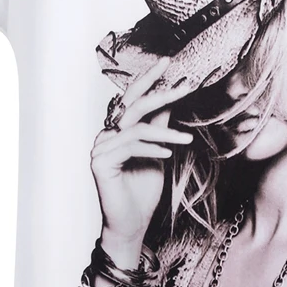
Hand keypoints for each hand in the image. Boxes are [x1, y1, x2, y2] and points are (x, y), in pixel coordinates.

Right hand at [90, 60, 194, 266]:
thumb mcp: (159, 151)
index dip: (149, 79)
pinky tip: (168, 153)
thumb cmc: (143, 191)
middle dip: (158, 90)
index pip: (133, 98)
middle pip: (132, 105)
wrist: (132, 224)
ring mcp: (100, 148)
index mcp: (118, 130)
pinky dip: (153, 147)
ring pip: (137, 128)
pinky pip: (131, 146)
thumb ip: (160, 126)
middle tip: (182, 83)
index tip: (168, 62)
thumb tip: (171, 99)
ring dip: (166, 131)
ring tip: (186, 138)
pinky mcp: (100, 163)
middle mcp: (106, 135)